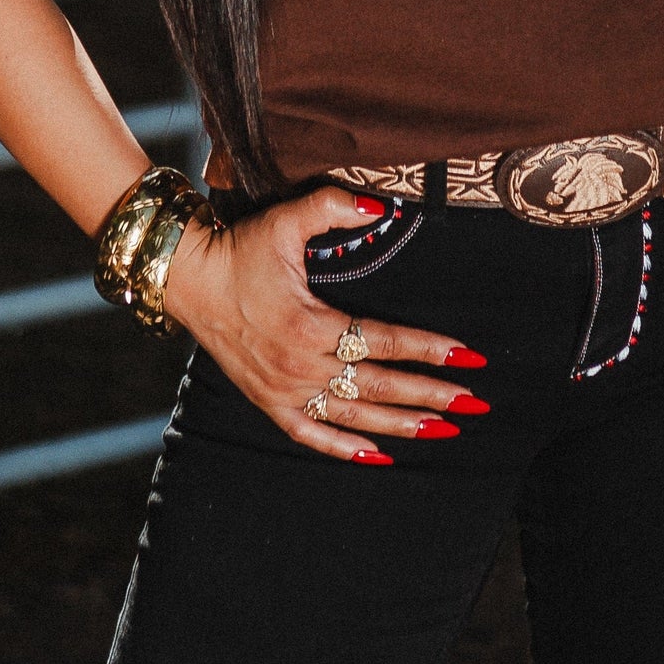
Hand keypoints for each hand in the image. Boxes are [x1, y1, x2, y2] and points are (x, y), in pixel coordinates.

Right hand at [159, 188, 486, 463]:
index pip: (385, 341)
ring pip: (355, 417)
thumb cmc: (239, 248)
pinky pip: (312, 435)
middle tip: (475, 402)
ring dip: (403, 424)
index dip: (431, 349)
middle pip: (379, 385)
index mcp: (310, 325)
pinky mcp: (269, 403)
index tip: (470, 357)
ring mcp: (284, 390)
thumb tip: (382, 207)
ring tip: (445, 428)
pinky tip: (381, 456)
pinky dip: (346, 449)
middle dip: (431, 394)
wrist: (188, 280)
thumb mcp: (284, 220)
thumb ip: (332, 208)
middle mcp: (301, 366)